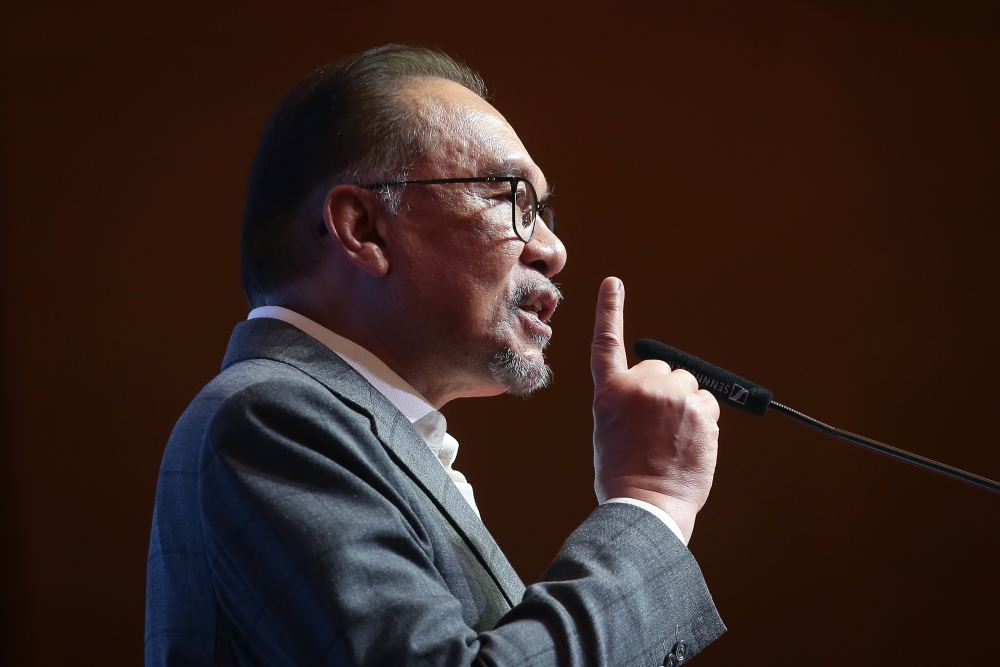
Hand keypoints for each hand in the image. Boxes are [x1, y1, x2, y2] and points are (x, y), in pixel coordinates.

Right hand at [590, 277, 719, 541]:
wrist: (645, 502)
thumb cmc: (624, 476)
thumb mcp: (609, 431)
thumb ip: (628, 404)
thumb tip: (656, 399)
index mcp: (609, 392)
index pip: (607, 343)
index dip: (610, 311)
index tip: (613, 284)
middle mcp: (639, 385)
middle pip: (664, 371)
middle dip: (666, 393)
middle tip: (659, 430)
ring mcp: (670, 395)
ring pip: (689, 387)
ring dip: (686, 407)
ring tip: (673, 441)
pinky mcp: (698, 407)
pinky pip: (709, 404)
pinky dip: (704, 421)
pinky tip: (690, 445)